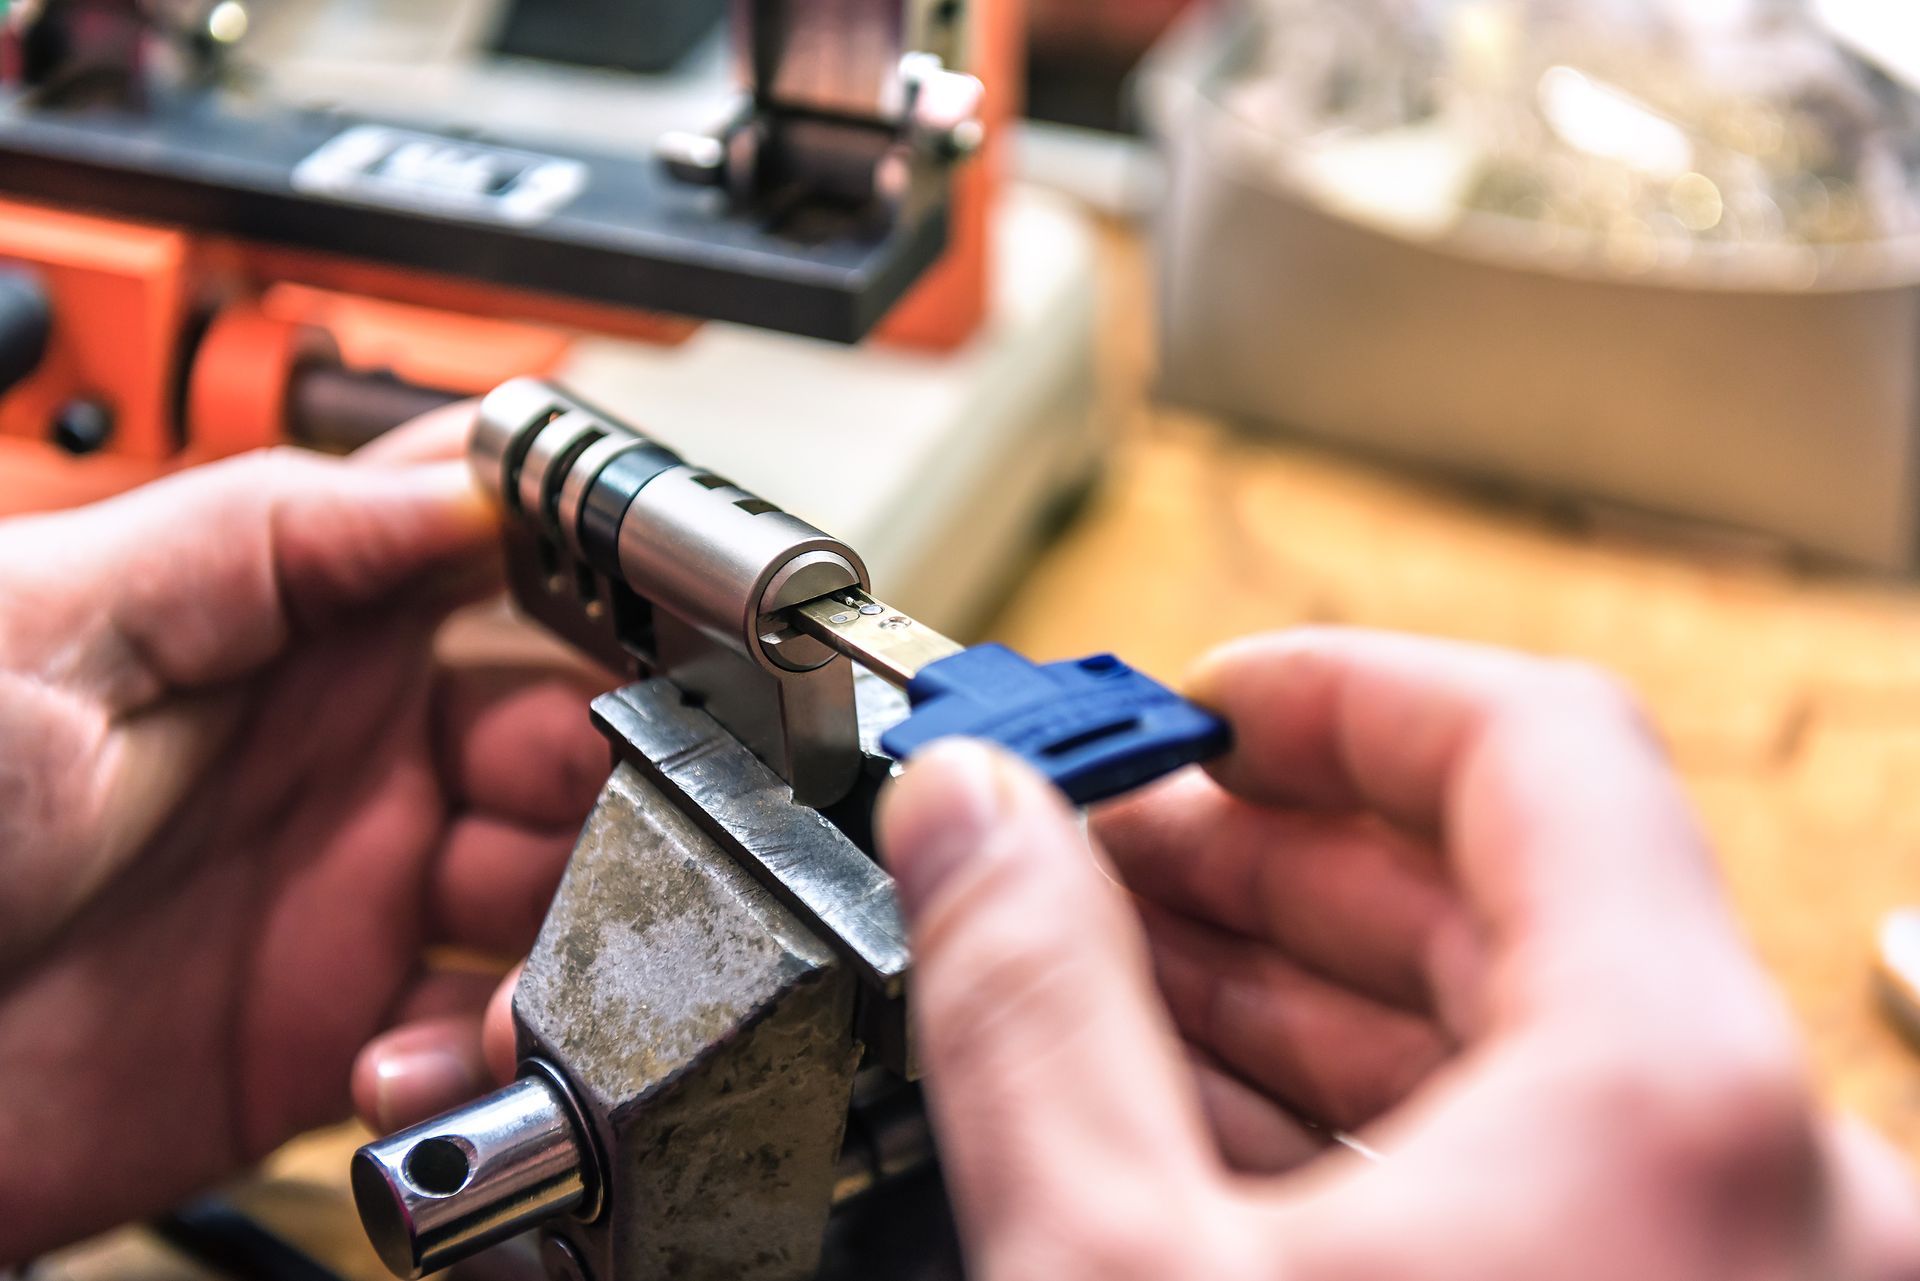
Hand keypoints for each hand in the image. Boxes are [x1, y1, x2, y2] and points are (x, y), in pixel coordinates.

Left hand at [0, 414, 608, 1261]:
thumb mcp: (53, 619)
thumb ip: (268, 540)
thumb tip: (460, 481)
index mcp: (293, 626)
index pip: (499, 573)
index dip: (604, 591)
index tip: (674, 635)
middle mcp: (344, 756)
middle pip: (571, 741)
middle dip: (621, 781)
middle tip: (623, 826)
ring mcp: (347, 897)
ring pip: (556, 892)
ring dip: (578, 928)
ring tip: (522, 968)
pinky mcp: (329, 1034)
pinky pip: (480, 1037)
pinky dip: (489, 1054)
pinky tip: (408, 1061)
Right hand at [878, 629, 1919, 1280]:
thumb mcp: (1119, 1276)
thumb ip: (1030, 1011)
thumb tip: (968, 820)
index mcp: (1681, 1105)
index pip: (1528, 743)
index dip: (1331, 692)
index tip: (1198, 701)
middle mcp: (1781, 1177)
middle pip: (1514, 891)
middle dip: (1273, 857)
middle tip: (1105, 842)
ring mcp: (1752, 1266)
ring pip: (1526, 1048)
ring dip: (1304, 993)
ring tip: (1119, 972)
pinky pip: (1546, 1173)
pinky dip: (1373, 1126)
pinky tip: (1202, 1119)